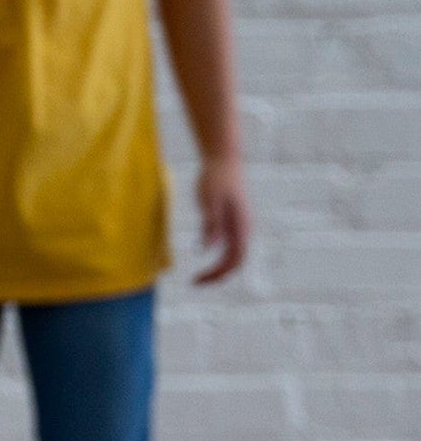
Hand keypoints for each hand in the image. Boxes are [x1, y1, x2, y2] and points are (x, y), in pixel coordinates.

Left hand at [193, 155, 250, 284]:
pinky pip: (230, 246)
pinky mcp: (234, 221)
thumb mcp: (209, 201)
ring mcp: (241, 224)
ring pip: (234, 255)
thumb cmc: (216, 178)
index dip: (217, 274)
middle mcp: (245, 227)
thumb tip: (208, 249)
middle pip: (236, 262)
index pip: (234, 260)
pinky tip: (204, 256)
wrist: (224, 158)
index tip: (196, 280)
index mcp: (241, 225)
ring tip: (199, 276)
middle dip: (217, 276)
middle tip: (195, 282)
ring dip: (218, 268)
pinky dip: (219, 257)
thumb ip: (211, 224)